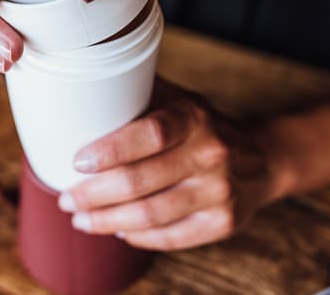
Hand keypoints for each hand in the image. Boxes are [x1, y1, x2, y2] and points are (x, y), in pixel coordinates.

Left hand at [57, 77, 274, 250]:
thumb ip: (138, 96)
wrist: (261, 159)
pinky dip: (137, 237)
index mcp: (194, 117)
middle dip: (93, 195)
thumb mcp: (179, 100)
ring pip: (150, 216)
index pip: (150, 134)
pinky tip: (117, 229)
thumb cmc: (202, 127)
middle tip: (68, 199)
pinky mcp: (223, 223)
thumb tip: (79, 93)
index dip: (110, 151)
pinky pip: (169, 237)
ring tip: (81, 219)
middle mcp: (210, 153)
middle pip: (140, 182)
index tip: (78, 162)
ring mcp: (220, 192)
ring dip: (106, 221)